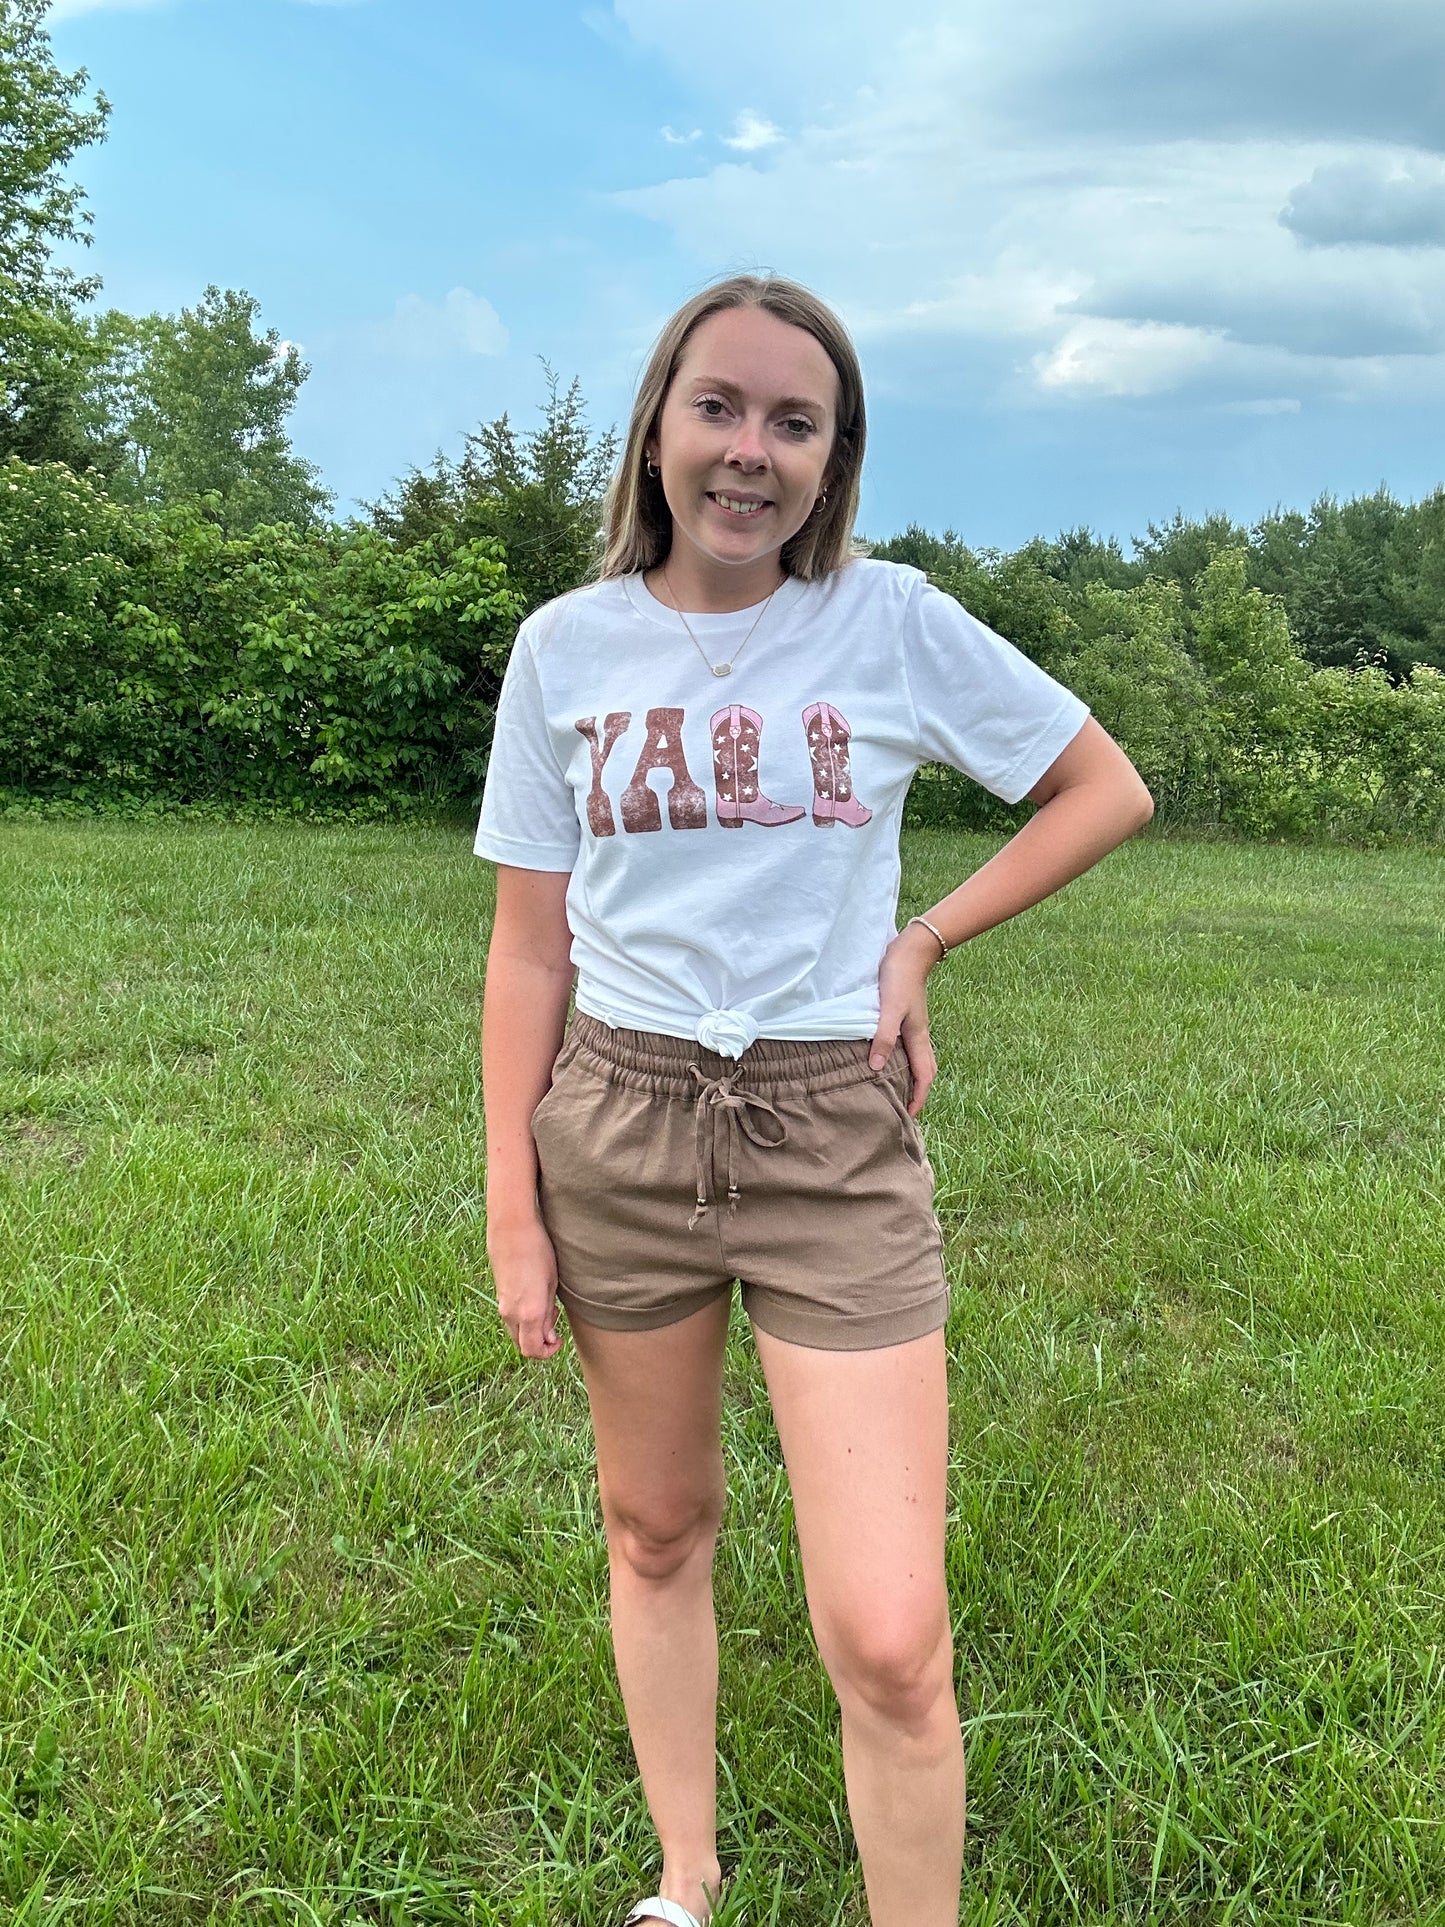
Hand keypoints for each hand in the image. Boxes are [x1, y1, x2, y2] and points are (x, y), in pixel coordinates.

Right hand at [487, 1211, 565, 1359]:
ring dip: (531, 1330)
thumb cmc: (539, 1251)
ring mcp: (502, 1304)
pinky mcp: (499, 1294)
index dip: (548, 1352)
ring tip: (547, 1306)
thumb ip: (549, 1314)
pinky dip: (523, 1318)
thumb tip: (549, 1335)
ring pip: (515, 1332)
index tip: (559, 1340)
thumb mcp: (552, 1283)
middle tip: (555, 1322)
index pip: (533, 1351)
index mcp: (529, 1313)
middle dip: (539, 1343)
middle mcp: (511, 1314)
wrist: (512, 1228)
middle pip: (522, 1346)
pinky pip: (510, 1317)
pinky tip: (535, 1297)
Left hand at [868, 923, 941, 1118]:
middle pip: (925, 1070)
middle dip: (918, 1092)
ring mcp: (914, 1025)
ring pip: (917, 1059)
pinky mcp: (907, 1016)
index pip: (924, 1076)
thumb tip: (876, 1068)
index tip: (909, 1116)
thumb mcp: (889, 1009)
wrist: (910, 950)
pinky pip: (908, 1046)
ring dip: (912, 1077)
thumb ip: (883, 1037)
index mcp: (917, 1037)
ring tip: (897, 1090)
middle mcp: (919, 1034)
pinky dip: (904, 1060)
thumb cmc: (899, 978)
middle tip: (905, 1110)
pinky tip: (889, 1059)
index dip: (919, 1098)